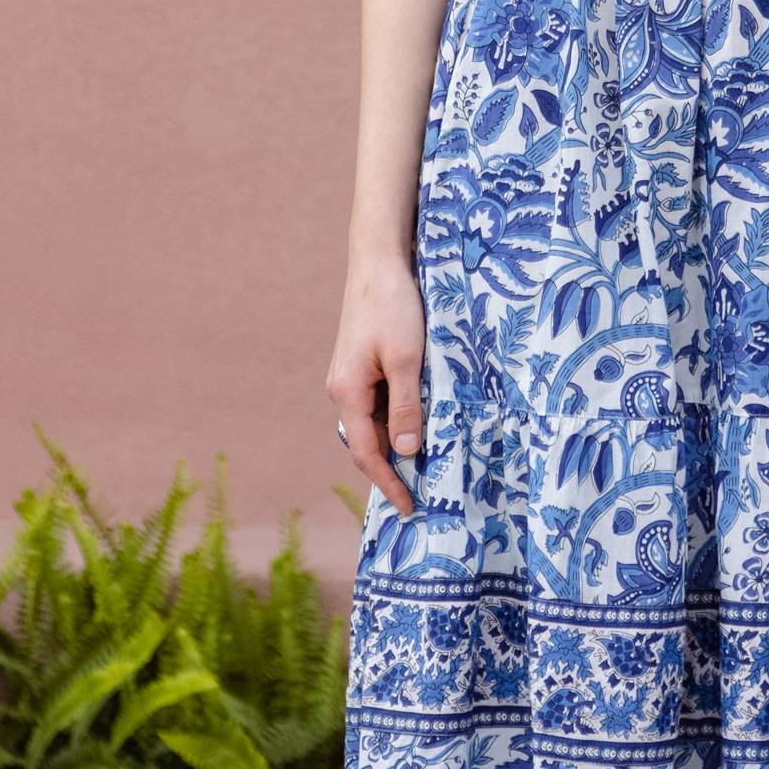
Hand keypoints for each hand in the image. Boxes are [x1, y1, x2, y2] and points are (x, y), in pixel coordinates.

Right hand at [327, 255, 426, 519]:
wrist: (379, 261)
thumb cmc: (394, 307)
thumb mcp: (406, 360)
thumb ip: (406, 408)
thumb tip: (406, 453)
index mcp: (348, 393)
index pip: (366, 453)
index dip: (389, 483)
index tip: (410, 507)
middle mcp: (343, 390)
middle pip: (366, 443)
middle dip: (390, 470)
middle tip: (421, 494)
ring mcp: (351, 377)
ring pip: (372, 423)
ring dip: (395, 445)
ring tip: (425, 466)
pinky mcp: (362, 364)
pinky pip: (377, 404)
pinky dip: (396, 421)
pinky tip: (419, 424)